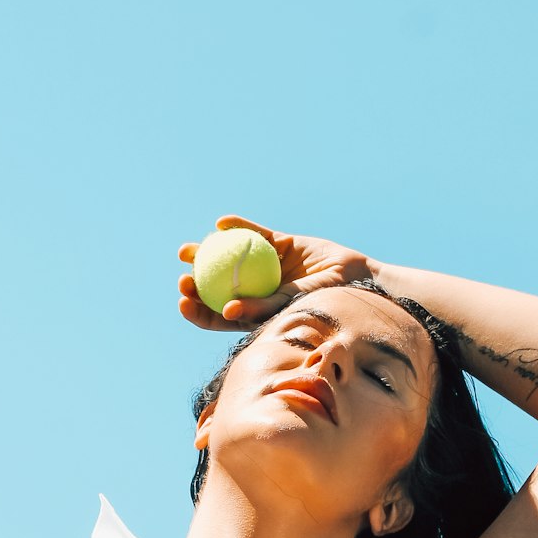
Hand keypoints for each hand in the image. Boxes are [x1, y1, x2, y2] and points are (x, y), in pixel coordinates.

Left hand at [177, 214, 374, 332]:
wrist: (355, 276)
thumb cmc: (325, 299)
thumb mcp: (289, 305)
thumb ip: (258, 308)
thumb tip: (224, 310)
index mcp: (256, 313)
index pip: (218, 316)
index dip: (197, 311)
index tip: (182, 300)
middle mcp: (258, 290)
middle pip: (218, 287)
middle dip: (195, 282)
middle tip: (183, 273)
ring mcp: (266, 267)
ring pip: (230, 259)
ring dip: (206, 252)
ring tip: (187, 250)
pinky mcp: (279, 243)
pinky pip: (254, 233)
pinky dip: (238, 226)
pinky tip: (222, 222)